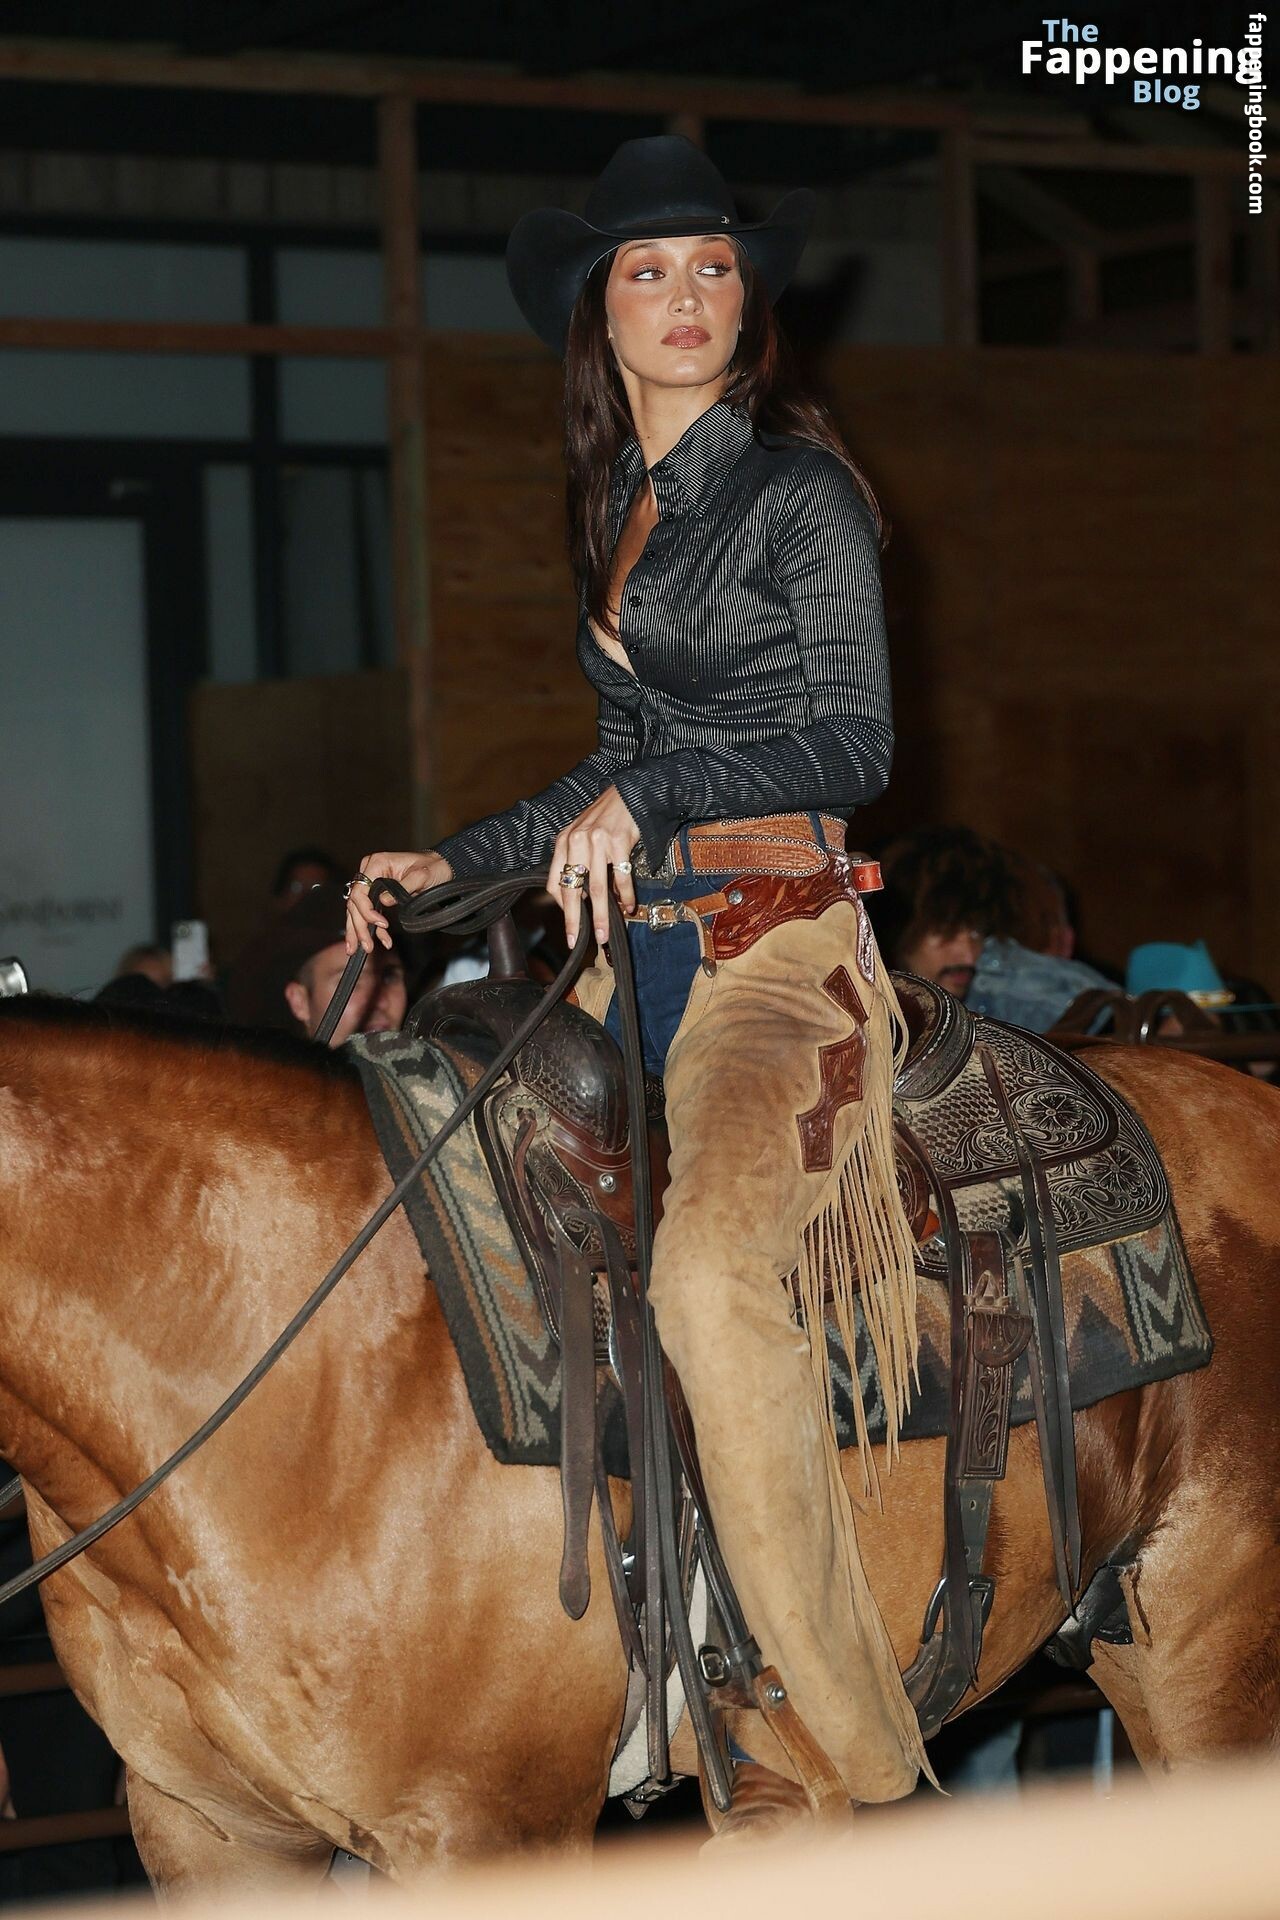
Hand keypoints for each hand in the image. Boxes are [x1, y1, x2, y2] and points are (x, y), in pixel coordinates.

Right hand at [345, 850, 452, 954]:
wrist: (441, 866)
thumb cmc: (432, 867)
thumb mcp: (422, 876)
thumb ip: (403, 887)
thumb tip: (384, 901)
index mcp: (376, 863)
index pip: (360, 891)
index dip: (366, 910)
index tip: (381, 924)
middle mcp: (370, 872)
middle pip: (355, 903)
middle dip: (359, 927)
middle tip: (366, 946)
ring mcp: (372, 883)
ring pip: (357, 910)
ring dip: (359, 931)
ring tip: (362, 949)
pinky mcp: (377, 893)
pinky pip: (369, 913)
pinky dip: (373, 928)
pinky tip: (381, 940)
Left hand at [550, 787, 639, 947]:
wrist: (631, 793)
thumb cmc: (607, 817)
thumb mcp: (583, 834)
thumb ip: (577, 861)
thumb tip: (582, 897)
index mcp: (564, 841)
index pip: (555, 881)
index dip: (562, 905)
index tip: (570, 922)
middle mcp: (577, 840)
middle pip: (572, 889)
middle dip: (574, 919)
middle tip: (576, 940)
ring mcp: (597, 841)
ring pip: (597, 888)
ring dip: (601, 915)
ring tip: (603, 933)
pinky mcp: (618, 842)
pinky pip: (621, 877)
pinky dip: (625, 896)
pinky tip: (628, 907)